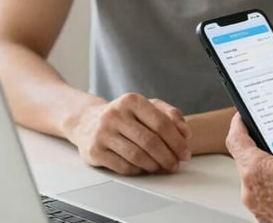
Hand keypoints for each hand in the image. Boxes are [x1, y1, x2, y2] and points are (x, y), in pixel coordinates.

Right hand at [64, 93, 191, 174]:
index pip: (161, 123)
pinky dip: (138, 170)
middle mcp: (115, 114)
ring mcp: (103, 133)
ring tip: (162, 167)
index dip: (177, 141)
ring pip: (137, 156)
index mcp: (132, 100)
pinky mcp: (94, 151)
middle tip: (176, 164)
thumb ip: (170, 114)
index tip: (185, 152)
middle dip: (168, 156)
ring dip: (154, 165)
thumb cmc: (124, 115)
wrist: (87, 121)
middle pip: (150, 141)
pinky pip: (123, 166)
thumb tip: (186, 133)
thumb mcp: (147, 106)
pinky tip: (144, 168)